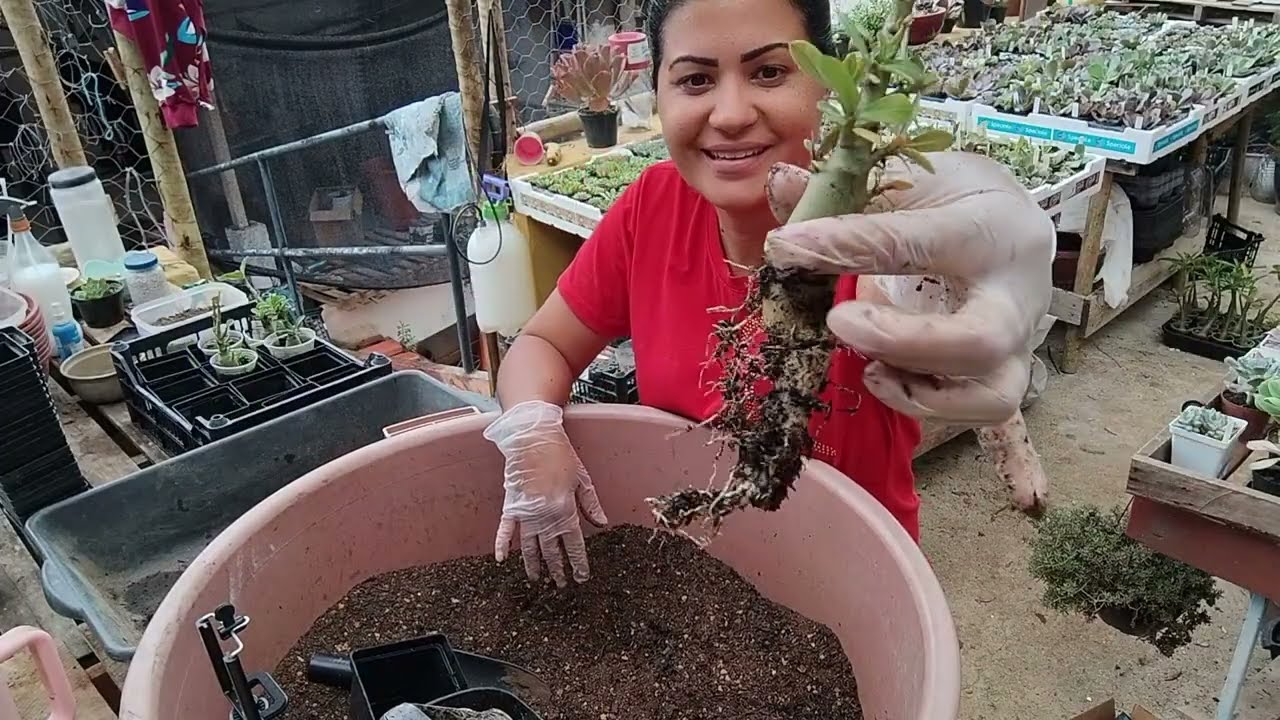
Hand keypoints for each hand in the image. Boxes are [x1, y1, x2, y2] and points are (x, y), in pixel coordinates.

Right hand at [483, 400, 608, 585]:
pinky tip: (501, 560)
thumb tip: (602, 524)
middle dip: (557, 569)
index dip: (578, 563)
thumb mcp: (582, 479)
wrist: (532, 438)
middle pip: (551, 550)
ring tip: (537, 580)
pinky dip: (502, 545)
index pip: (573, 545)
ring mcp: (525, 514)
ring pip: (530, 547)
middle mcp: (545, 517)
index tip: (581, 578)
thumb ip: (590, 505)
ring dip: (534, 565)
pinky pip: (505, 530)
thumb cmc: (560, 455)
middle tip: (560, 585)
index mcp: (565, 511)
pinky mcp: (510, 506)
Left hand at [763, 152, 1054, 424]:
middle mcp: (1015, 291)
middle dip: (901, 344)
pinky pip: (980, 410)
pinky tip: (883, 375)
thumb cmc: (957, 198)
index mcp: (988, 226)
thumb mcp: (909, 178)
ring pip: (991, 395)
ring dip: (918, 392)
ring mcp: (1020, 341)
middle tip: (839, 322)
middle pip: (978, 341)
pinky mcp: (1007, 373)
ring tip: (869, 367)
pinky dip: (927, 403)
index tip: (787, 246)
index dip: (845, 245)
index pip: (913, 241)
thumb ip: (846, 187)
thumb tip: (781, 184)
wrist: (1014, 222)